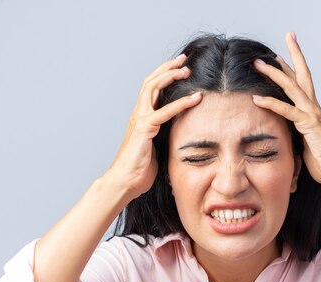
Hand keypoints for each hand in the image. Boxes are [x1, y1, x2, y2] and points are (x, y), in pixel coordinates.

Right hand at [104, 53, 202, 197]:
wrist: (124, 182)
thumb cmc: (140, 170)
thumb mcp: (157, 148)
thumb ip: (165, 136)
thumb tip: (181, 134)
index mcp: (141, 117)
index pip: (151, 89)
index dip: (164, 75)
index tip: (179, 67)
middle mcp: (138, 114)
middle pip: (150, 82)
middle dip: (167, 68)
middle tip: (184, 59)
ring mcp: (139, 119)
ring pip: (153, 88)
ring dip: (171, 76)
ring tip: (187, 69)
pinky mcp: (144, 129)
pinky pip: (165, 111)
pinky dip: (181, 103)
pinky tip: (195, 98)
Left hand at [251, 32, 320, 188]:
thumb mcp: (306, 146)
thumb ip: (296, 137)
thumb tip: (286, 137)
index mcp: (312, 112)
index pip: (301, 85)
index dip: (291, 69)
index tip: (280, 56)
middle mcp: (313, 108)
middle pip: (300, 75)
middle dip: (289, 56)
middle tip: (279, 42)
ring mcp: (312, 114)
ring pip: (291, 86)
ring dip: (273, 73)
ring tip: (258, 62)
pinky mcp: (309, 125)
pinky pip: (287, 111)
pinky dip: (271, 103)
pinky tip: (256, 98)